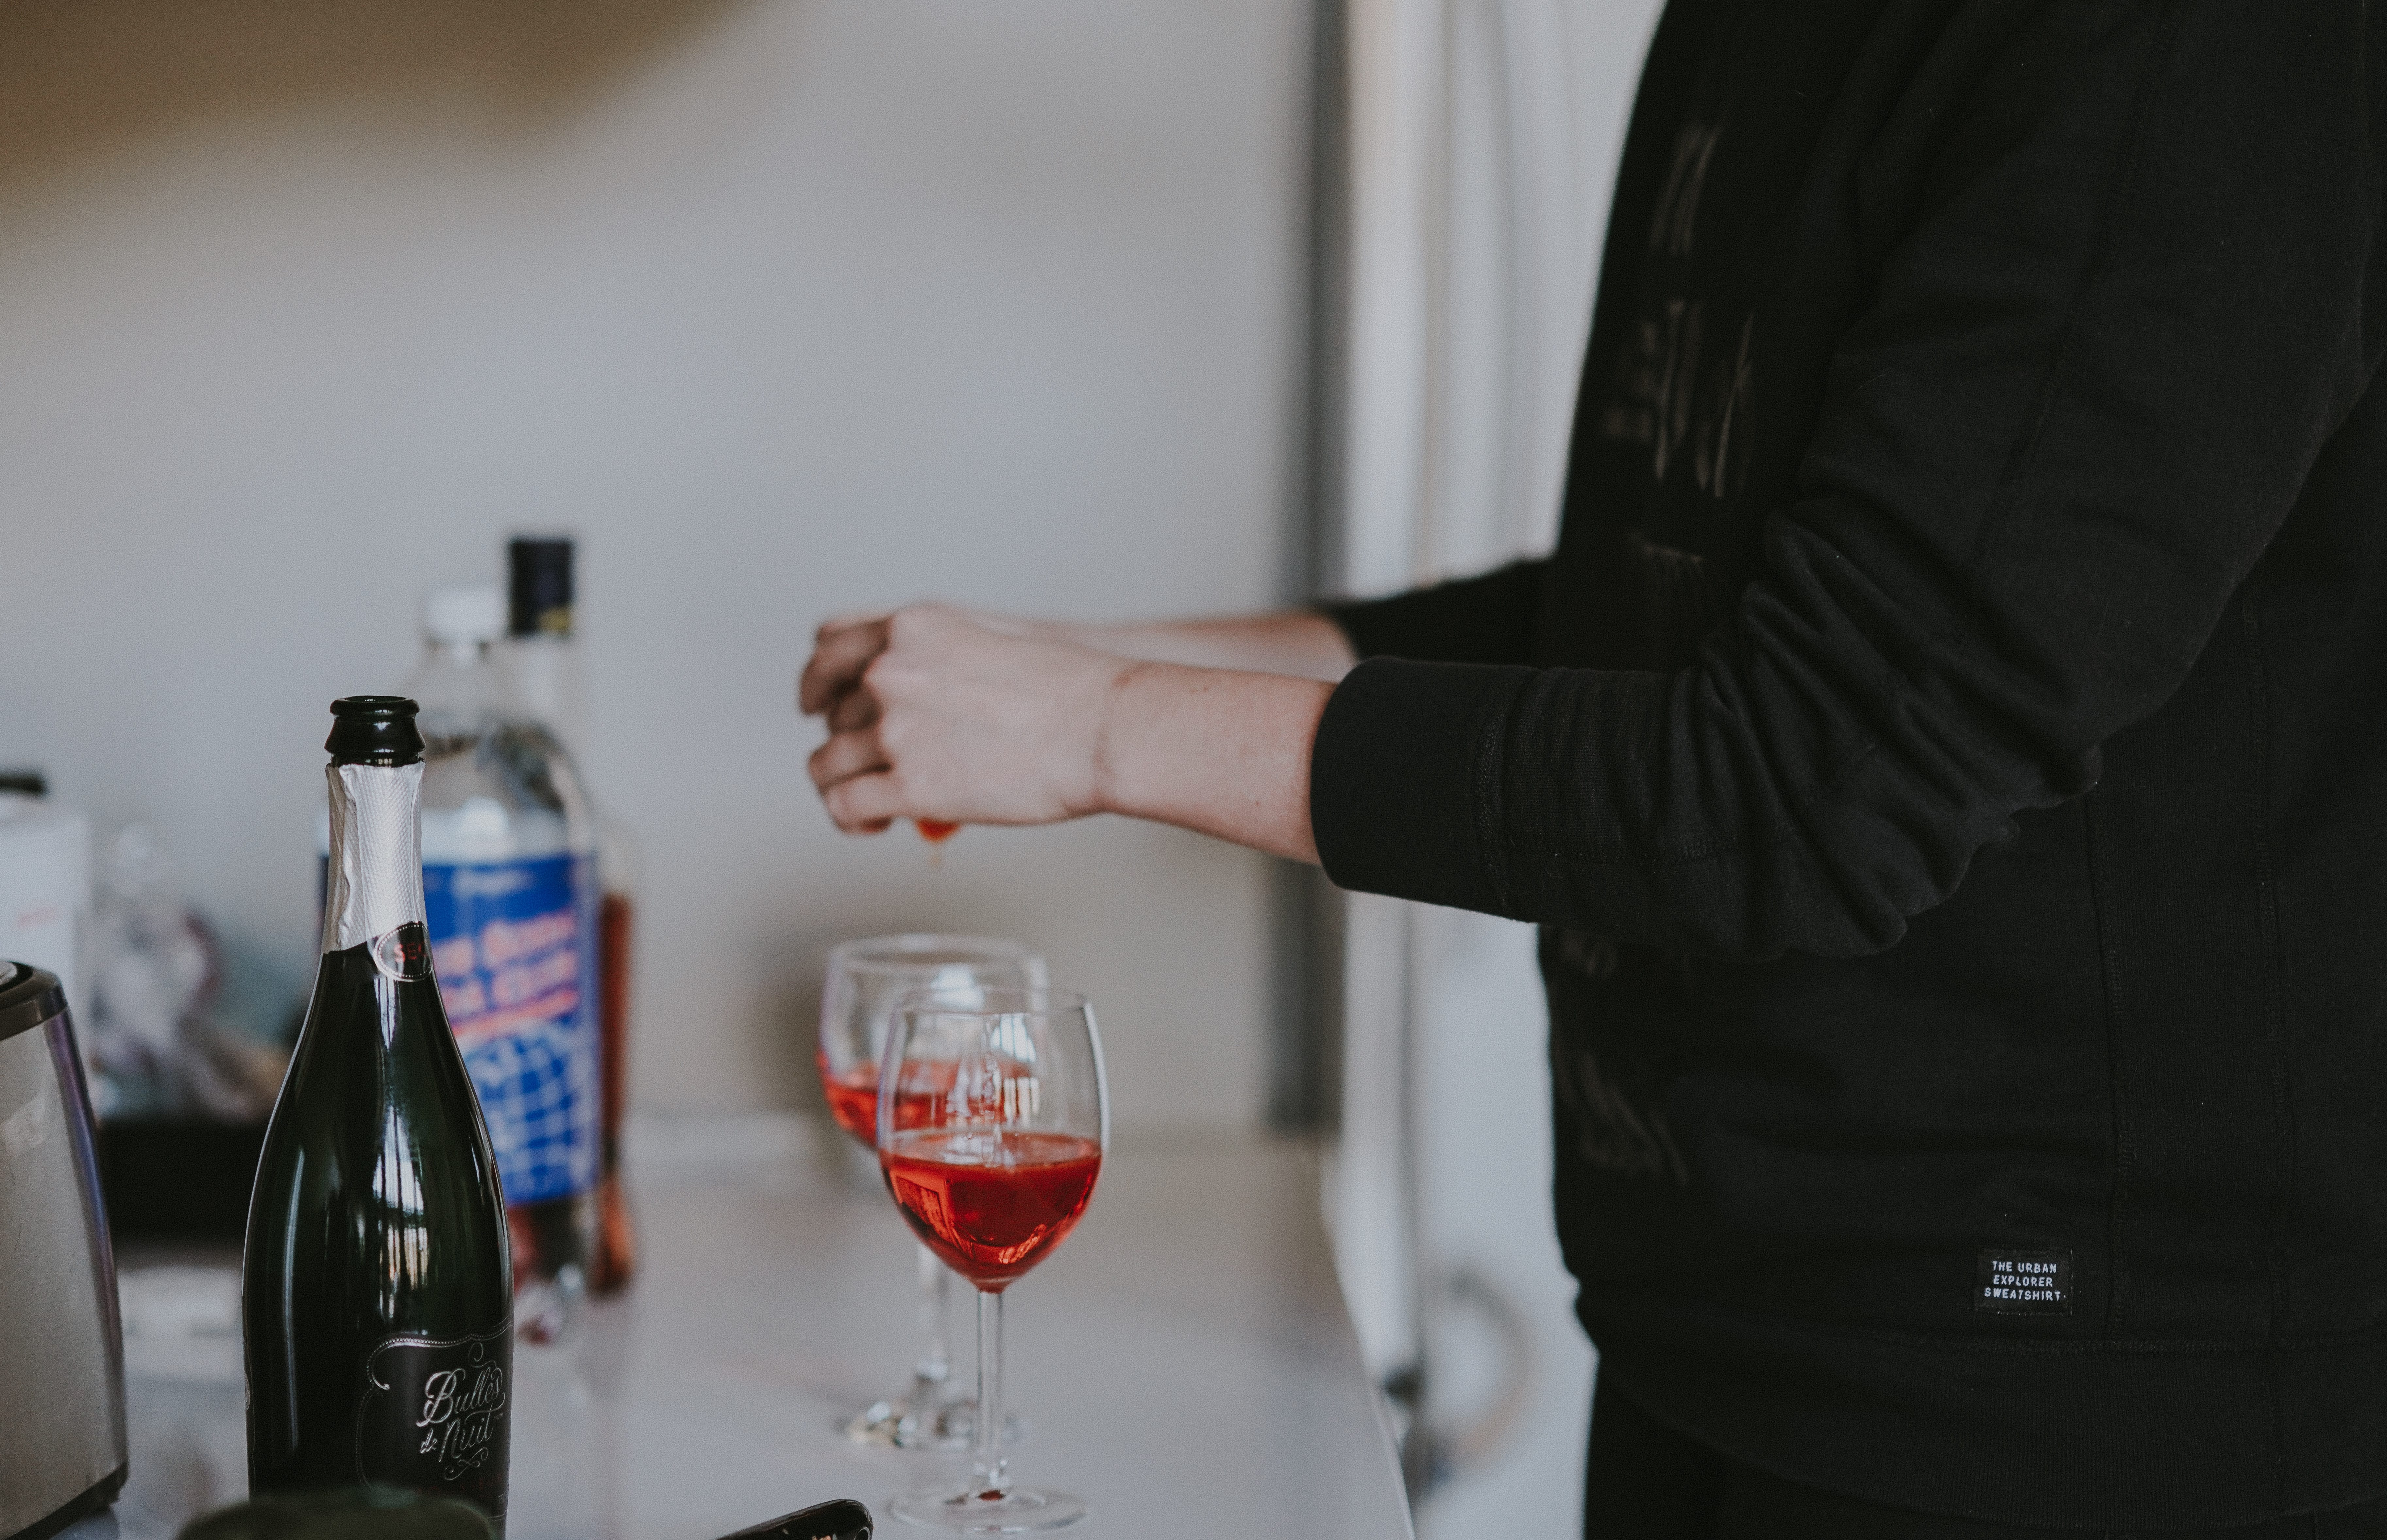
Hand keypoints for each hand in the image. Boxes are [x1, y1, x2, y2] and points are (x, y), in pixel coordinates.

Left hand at [800, 604, 1133, 833]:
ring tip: (867, 804)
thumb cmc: (1069, 689)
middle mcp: (891, 672)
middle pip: (832, 713)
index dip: (818, 681)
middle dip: (847, 741)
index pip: (828, 647)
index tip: (818, 702)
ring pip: (826, 763)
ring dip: (840, 785)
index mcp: (909, 629)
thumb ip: (938, 656)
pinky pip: (844, 805)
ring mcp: (896, 730)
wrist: (1105, 727)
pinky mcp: (910, 787)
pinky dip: (849, 820)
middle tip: (868, 763)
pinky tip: (871, 826)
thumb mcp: (990, 638)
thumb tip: (919, 694)